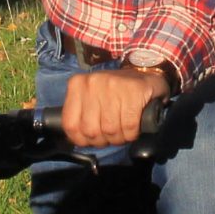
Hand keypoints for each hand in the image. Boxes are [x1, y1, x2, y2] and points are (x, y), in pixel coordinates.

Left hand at [60, 65, 174, 148]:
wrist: (143, 73)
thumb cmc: (114, 91)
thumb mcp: (90, 97)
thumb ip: (80, 114)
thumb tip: (76, 139)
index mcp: (77, 84)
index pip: (70, 124)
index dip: (82, 139)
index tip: (91, 140)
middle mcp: (92, 83)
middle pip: (91, 130)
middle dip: (102, 140)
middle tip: (110, 136)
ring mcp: (113, 85)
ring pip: (110, 129)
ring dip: (119, 138)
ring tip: (122, 132)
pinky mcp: (133, 91)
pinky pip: (129, 126)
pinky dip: (131, 133)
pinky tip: (132, 129)